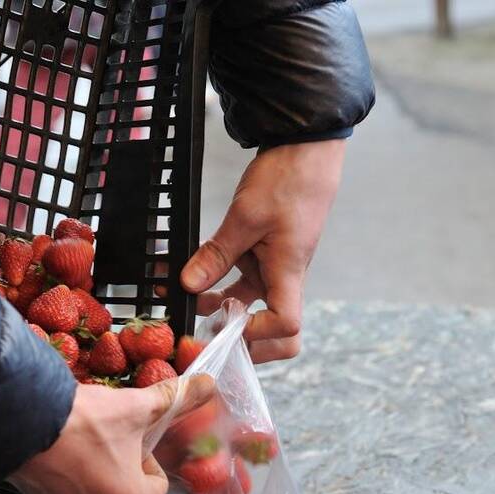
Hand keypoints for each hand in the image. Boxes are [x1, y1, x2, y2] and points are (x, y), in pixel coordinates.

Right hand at [11, 375, 213, 493]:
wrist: (22, 424)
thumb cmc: (85, 422)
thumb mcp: (137, 407)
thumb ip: (175, 399)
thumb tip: (207, 385)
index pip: (157, 482)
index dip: (148, 454)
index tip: (132, 435)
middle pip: (128, 489)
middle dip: (123, 463)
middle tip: (108, 435)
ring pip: (98, 491)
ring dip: (97, 468)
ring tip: (84, 439)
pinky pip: (69, 492)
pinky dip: (70, 474)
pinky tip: (62, 449)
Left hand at [182, 139, 346, 361]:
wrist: (306, 150)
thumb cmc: (288, 180)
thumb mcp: (245, 216)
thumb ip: (217, 254)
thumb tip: (189, 285)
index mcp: (289, 272)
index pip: (287, 325)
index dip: (259, 335)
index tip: (226, 326)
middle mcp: (285, 278)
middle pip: (278, 332)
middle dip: (246, 342)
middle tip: (208, 335)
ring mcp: (275, 269)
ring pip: (253, 308)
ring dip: (223, 314)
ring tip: (188, 306)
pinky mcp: (265, 257)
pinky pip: (243, 283)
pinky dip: (220, 287)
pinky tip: (194, 280)